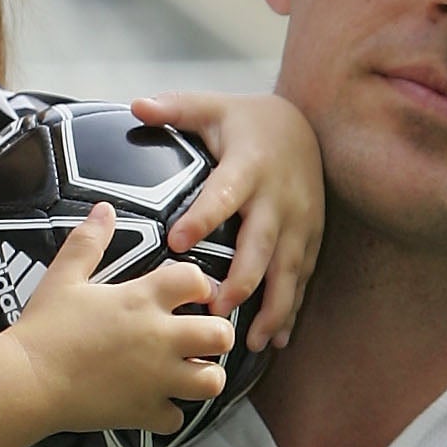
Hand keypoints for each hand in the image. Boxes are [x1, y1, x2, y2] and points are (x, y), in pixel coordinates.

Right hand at [10, 199, 235, 435]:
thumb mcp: (63, 277)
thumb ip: (88, 242)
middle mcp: (159, 338)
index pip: (197, 280)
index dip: (200, 285)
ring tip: (190, 371)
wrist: (26, 380)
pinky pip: (176, 419)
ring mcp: (156, 378)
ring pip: (212, 381)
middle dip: (217, 334)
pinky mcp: (144, 411)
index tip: (193, 293)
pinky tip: (155, 404)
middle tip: (202, 336)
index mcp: (142, 300)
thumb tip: (103, 211)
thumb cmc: (44, 329)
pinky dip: (169, 413)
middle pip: (221, 334)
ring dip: (205, 376)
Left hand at [136, 89, 323, 352]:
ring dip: (272, 307)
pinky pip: (302, 278)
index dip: (202, 217)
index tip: (176, 241)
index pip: (224, 194)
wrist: (307, 126)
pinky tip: (277, 340)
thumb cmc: (246, 121)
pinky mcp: (311, 238)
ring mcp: (300, 222)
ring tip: (250, 341)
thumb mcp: (212, 107)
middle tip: (216, 311)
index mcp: (249, 166)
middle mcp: (278, 198)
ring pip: (288, 270)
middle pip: (262, 244)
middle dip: (242, 280)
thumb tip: (135, 105)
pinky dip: (291, 309)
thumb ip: (175, 108)